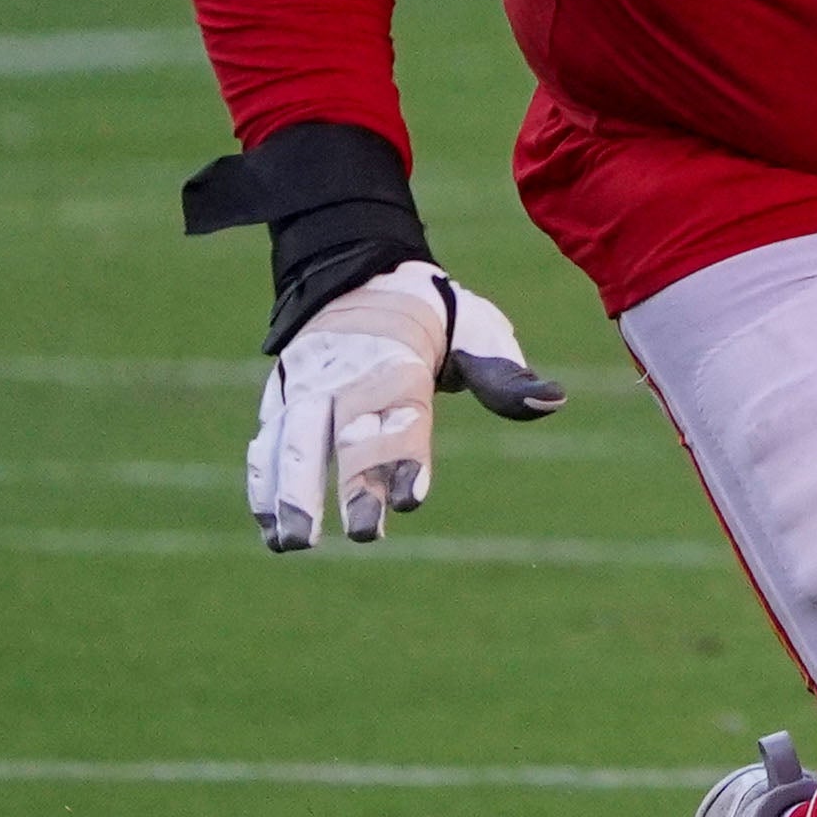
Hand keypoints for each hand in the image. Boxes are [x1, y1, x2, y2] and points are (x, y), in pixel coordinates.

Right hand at [246, 262, 566, 550]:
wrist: (362, 271)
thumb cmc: (437, 316)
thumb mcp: (479, 331)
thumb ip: (504, 376)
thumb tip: (554, 401)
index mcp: (399, 364)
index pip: (403, 415)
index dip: (406, 457)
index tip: (411, 498)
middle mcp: (346, 376)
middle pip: (341, 435)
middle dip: (350, 485)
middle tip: (364, 536)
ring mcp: (307, 387)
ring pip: (291, 442)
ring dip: (288, 494)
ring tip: (291, 544)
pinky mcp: (281, 396)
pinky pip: (267, 440)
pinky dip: (262, 481)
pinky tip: (268, 525)